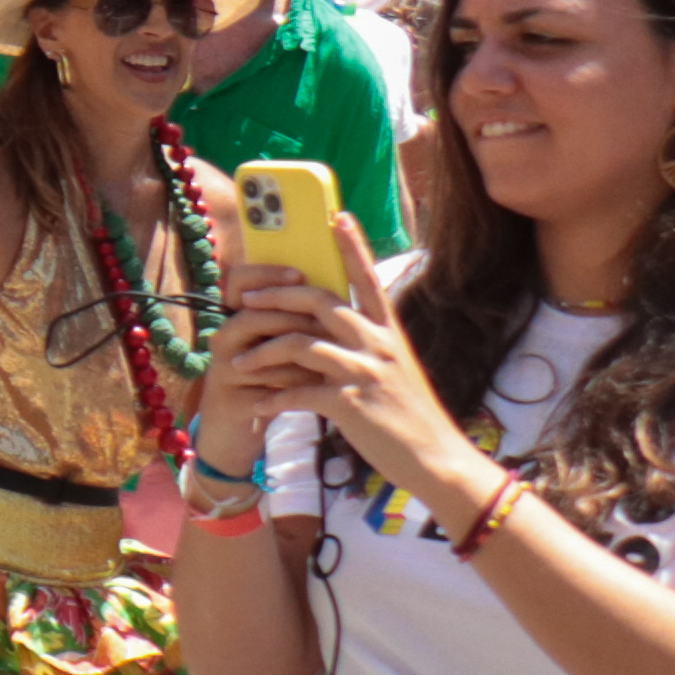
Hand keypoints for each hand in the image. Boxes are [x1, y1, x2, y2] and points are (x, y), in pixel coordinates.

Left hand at [217, 218, 468, 503]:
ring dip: (262, 352)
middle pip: (320, 302)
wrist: (435, 459)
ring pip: (300, 344)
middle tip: (246, 300)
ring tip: (239, 364)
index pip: (368, 279)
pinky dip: (272, 400)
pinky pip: (297, 393)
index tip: (337, 215)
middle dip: (277, 296)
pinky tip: (259, 408)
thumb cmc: (408, 415)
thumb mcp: (392, 370)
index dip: (352, 246)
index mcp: (388, 332)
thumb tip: (325, 329)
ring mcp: (365, 372)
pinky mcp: (351, 404)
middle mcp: (378, 344)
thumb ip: (363, 346)